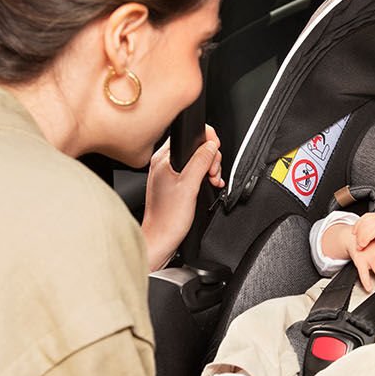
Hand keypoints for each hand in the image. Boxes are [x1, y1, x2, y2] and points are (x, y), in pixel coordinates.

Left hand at [142, 126, 223, 269]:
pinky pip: (192, 171)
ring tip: (211, 181)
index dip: (206, 142)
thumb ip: (200, 162)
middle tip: (211, 174)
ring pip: (195, 160)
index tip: (213, 156)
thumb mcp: (190, 186)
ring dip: (208, 168)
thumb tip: (211, 145)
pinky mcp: (172, 184)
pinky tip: (209, 185)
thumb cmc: (168, 219)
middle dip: (210, 158)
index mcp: (163, 159)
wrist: (161, 240)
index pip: (188, 135)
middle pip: (194, 147)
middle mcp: (163, 163)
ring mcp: (167, 173)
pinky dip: (203, 176)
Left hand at [352, 211, 374, 264]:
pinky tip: (364, 244)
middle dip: (357, 231)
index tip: (354, 235)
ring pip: (366, 224)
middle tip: (356, 242)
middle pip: (364, 219)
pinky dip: (365, 238)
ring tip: (360, 245)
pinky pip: (371, 230)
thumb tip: (364, 237)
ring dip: (360, 236)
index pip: (366, 217)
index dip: (358, 225)